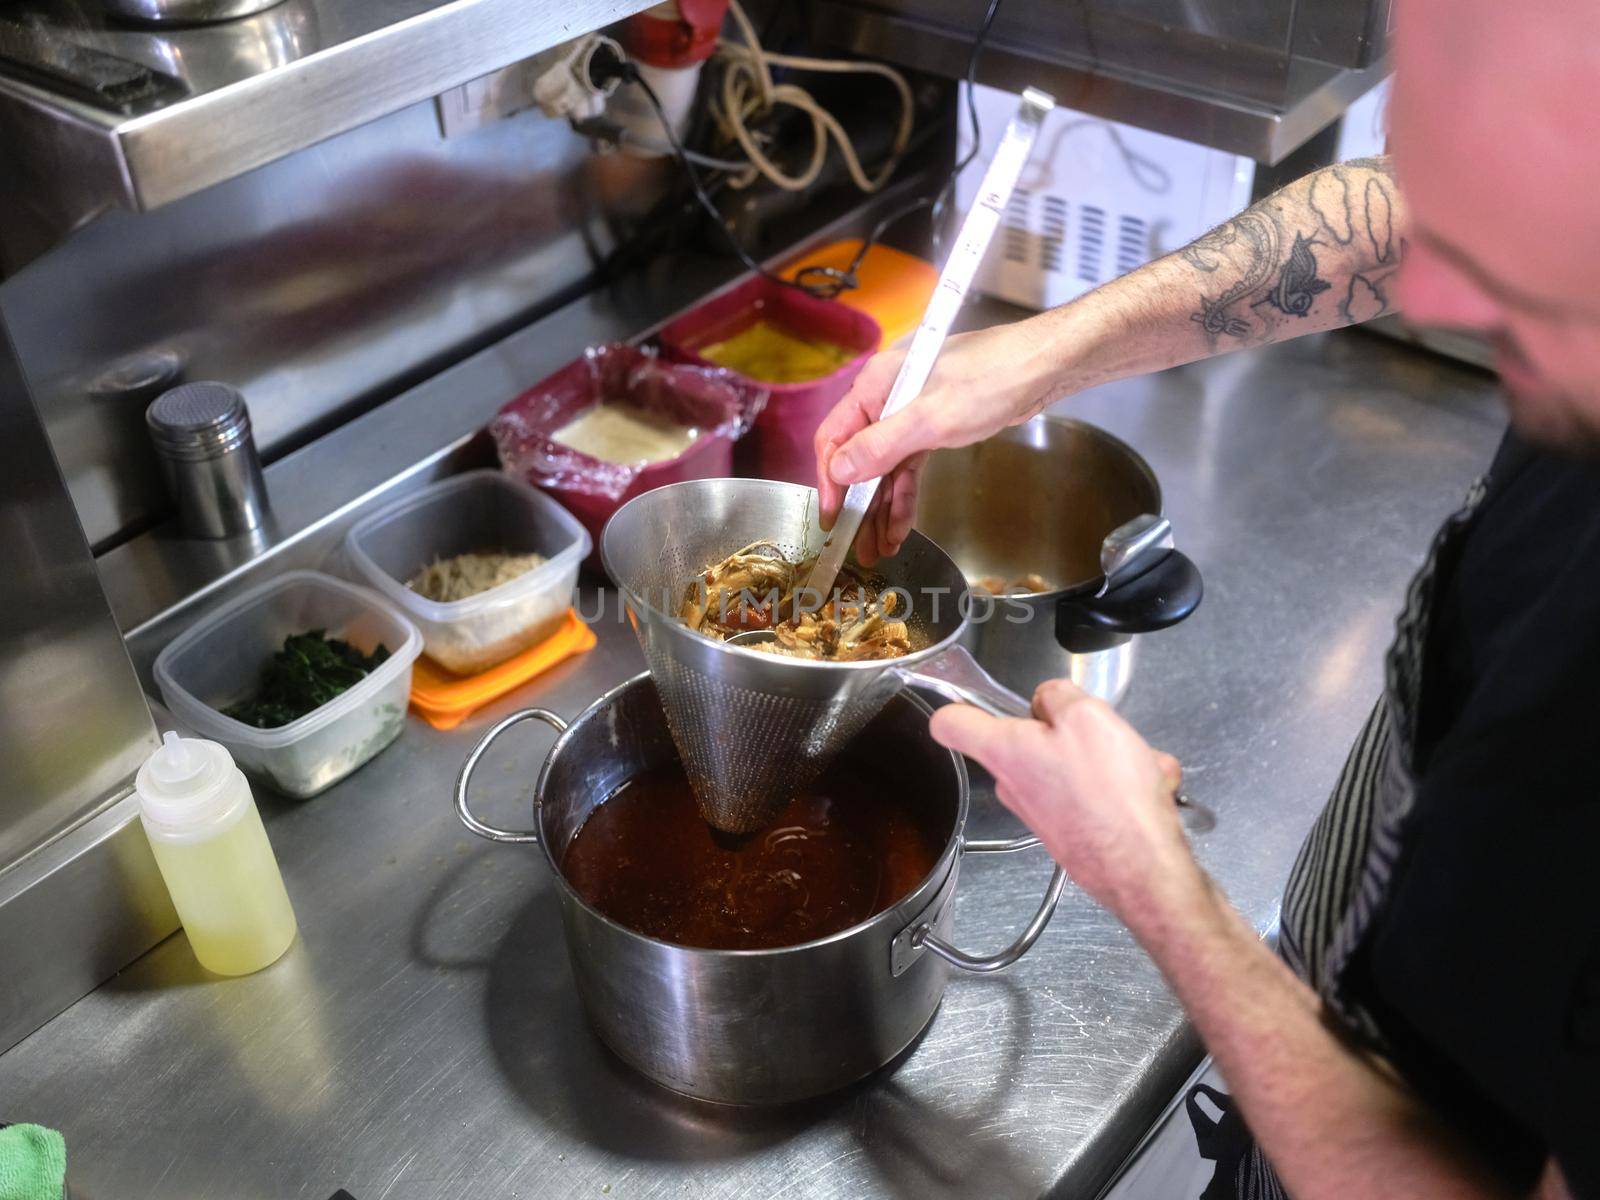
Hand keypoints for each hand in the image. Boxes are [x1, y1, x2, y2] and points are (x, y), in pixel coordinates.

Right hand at [813, 320, 1061, 564]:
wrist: (1042, 367)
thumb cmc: (988, 383)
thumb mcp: (930, 419)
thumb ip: (880, 446)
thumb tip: (837, 471)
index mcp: (875, 386)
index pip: (835, 437)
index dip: (831, 480)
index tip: (833, 518)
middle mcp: (887, 399)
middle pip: (860, 459)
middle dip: (860, 505)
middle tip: (857, 547)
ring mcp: (911, 414)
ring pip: (886, 468)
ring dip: (883, 508)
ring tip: (881, 548)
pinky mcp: (934, 428)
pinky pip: (909, 466)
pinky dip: (906, 494)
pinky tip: (902, 525)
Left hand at [929, 678, 1201, 922]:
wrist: (1142, 869)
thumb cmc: (1109, 796)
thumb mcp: (1087, 717)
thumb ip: (1058, 695)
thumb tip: (1047, 700)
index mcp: (1004, 751)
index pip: (950, 725)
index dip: (963, 703)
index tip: (981, 699)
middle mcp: (1014, 784)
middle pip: (1025, 738)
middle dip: (1065, 728)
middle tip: (1096, 731)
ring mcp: (1042, 810)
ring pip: (1069, 762)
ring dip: (1108, 757)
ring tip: (1136, 766)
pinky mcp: (1071, 829)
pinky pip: (1093, 790)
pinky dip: (1122, 785)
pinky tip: (1147, 789)